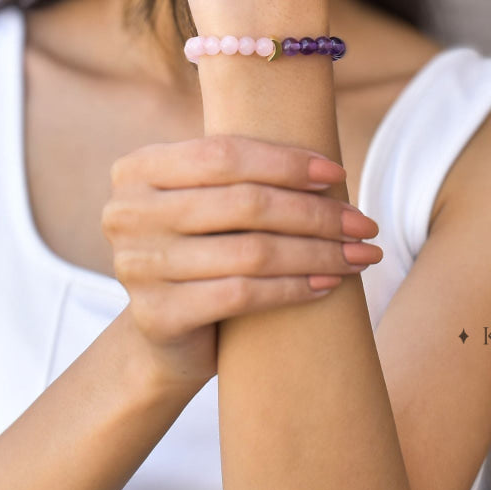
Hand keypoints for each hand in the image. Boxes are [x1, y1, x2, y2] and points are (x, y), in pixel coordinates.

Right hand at [101, 134, 381, 388]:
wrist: (166, 335)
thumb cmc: (204, 249)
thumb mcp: (207, 200)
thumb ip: (239, 171)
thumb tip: (326, 159)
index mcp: (139, 168)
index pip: (224, 153)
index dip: (287, 163)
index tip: (338, 176)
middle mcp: (127, 212)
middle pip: (244, 203)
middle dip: (315, 213)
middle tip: (363, 224)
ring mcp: (136, 266)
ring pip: (251, 252)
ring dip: (318, 253)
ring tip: (359, 256)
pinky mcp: (156, 316)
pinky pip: (242, 294)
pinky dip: (293, 288)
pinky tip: (327, 284)